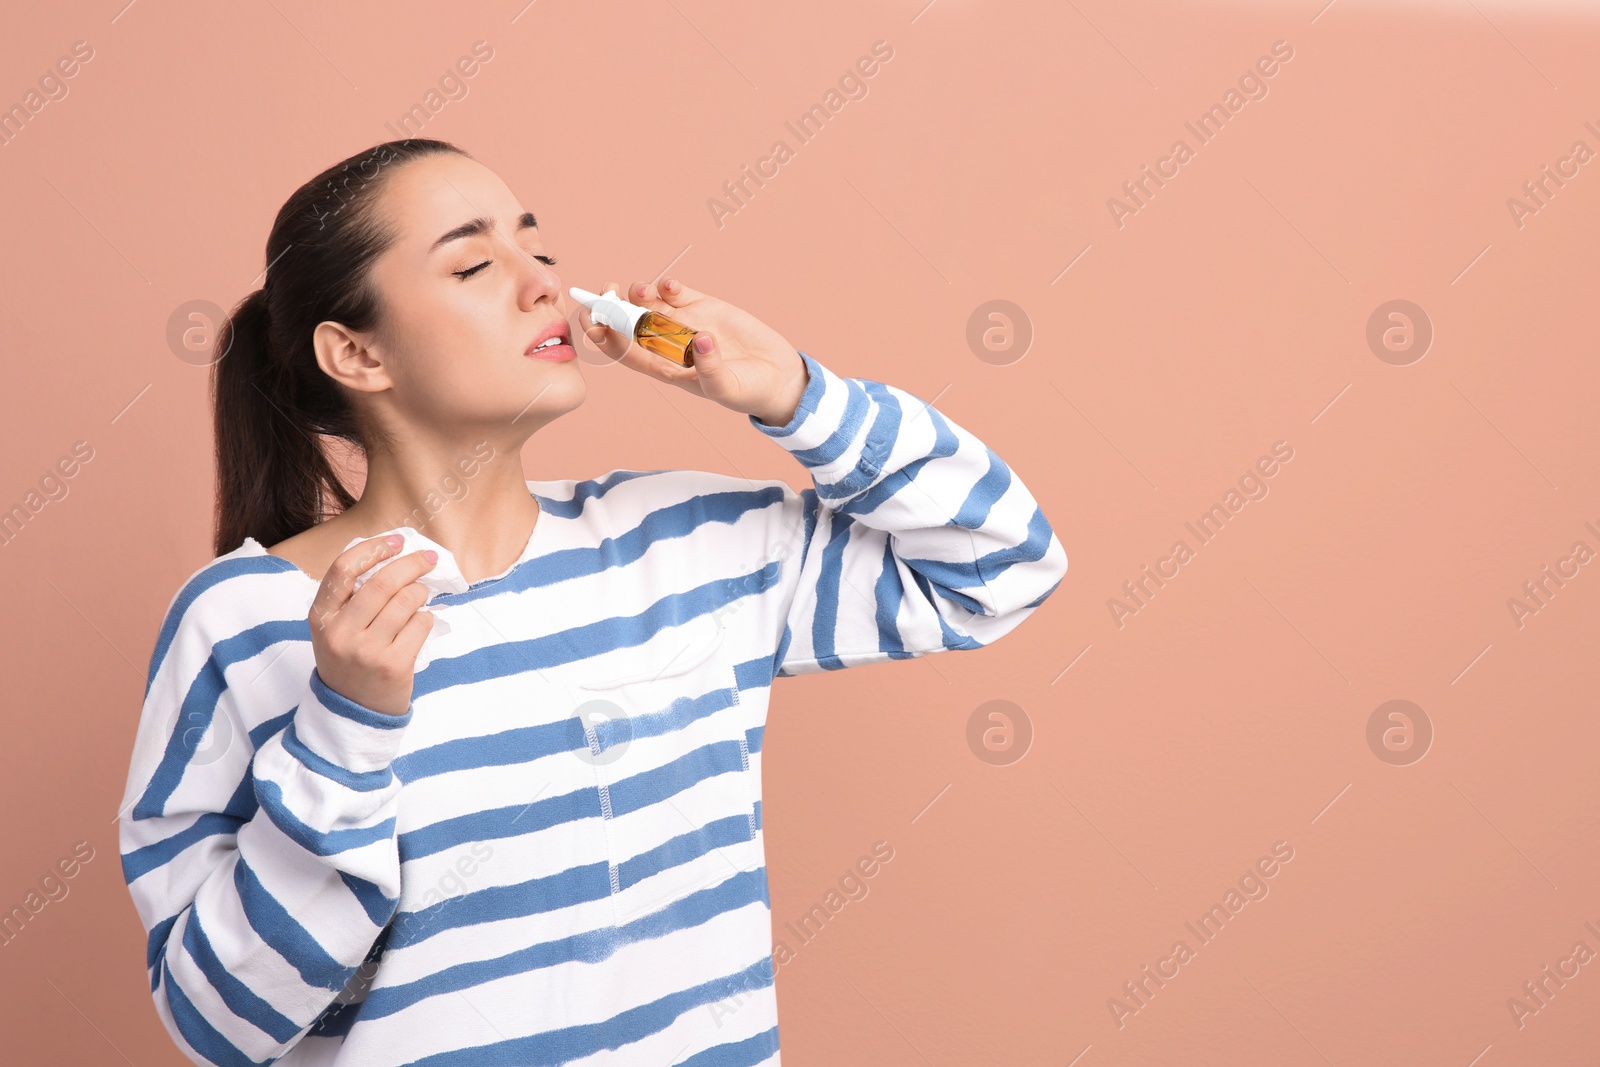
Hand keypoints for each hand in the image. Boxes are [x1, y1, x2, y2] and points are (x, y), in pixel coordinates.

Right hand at [307, 535, 437, 715]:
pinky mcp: (394, 665)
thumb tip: (394, 555)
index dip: (374, 548)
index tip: (397, 541)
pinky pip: (421, 624)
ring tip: (419, 597)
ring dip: (420, 592)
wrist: (352, 712)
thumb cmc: (349, 660)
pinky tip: (418, 625)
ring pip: (406, 601)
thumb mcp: (334, 628)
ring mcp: (367, 651)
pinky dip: (425, 618)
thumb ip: (352, 596)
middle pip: (383, 582)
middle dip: (412, 563)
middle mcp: (340, 633)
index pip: (343, 569)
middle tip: (428, 558)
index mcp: (321, 617)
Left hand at [576, 277, 809, 426]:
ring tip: (642, 290)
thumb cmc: (747, 390)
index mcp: (665, 367)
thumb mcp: (726, 388)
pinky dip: (669, 286)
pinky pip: (677, 293)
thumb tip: (700, 340)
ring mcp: (685, 322)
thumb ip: (711, 368)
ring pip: (650, 303)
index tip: (594, 323)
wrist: (777, 376)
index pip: (625, 351)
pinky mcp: (704, 306)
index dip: (605, 337)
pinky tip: (671, 286)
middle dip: (613, 306)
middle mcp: (669, 343)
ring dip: (639, 293)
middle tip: (608, 291)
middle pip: (629, 321)